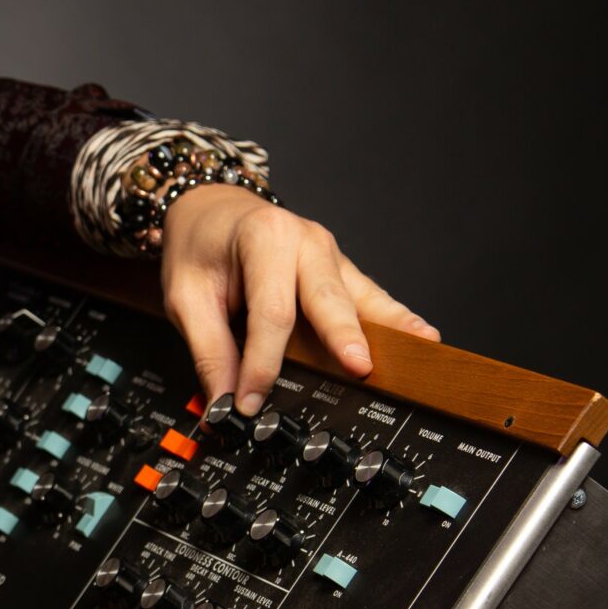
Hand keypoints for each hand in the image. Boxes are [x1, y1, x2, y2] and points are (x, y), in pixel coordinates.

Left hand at [158, 185, 438, 413]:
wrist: (210, 208)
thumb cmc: (200, 245)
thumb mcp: (185, 296)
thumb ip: (208, 349)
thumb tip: (222, 400)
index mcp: (264, 237)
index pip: (271, 312)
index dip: (262, 362)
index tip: (250, 400)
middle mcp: (306, 240)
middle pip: (327, 297)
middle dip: (342, 336)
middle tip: (358, 368)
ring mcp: (330, 254)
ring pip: (360, 296)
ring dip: (386, 325)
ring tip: (418, 348)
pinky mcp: (340, 271)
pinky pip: (369, 297)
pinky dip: (394, 318)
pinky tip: (421, 336)